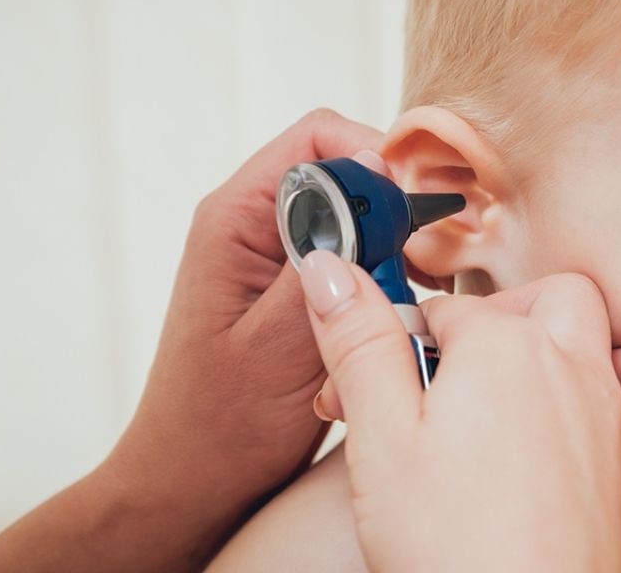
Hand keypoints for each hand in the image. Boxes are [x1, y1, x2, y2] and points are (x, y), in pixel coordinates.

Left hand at [104, 110, 387, 556]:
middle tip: (425, 264)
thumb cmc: (222, 425)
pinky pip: (352, 259)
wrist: (194, 482)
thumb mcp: (279, 342)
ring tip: (412, 298)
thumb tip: (371, 184)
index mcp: (235, 219)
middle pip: (344, 172)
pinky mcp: (294, 288)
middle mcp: (253, 225)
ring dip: (391, 254)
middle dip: (392, 211)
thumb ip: (325, 262)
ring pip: (356, 218)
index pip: (318, 138)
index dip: (375, 159)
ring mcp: (274, 256)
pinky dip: (380, 285)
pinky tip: (391, 323)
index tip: (414, 209)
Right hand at [298, 251, 620, 570]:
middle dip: (518, 311)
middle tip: (469, 359)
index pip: (451, 309)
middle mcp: (580, 383)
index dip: (403, 335)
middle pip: (566, 300)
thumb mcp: (377, 432)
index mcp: (508, 353)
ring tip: (582, 385)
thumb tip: (328, 268)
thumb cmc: (441, 541)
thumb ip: (359, 342)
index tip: (374, 371)